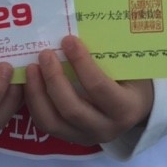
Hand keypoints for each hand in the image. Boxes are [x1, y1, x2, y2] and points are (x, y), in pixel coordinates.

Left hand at [24, 35, 153, 146]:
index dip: (81, 63)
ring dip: (37, 93)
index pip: (98, 87)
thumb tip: (77, 28)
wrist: (135, 107)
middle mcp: (106, 128)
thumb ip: (107, 54)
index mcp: (126, 108)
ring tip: (31, 68)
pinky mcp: (70, 139)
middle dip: (54, 79)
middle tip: (45, 54)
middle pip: (72, 109)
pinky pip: (46, 124)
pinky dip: (34, 102)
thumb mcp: (128, 67)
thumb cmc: (131, 78)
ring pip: (52, 121)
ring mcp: (86, 137)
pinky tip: (30, 82)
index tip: (68, 40)